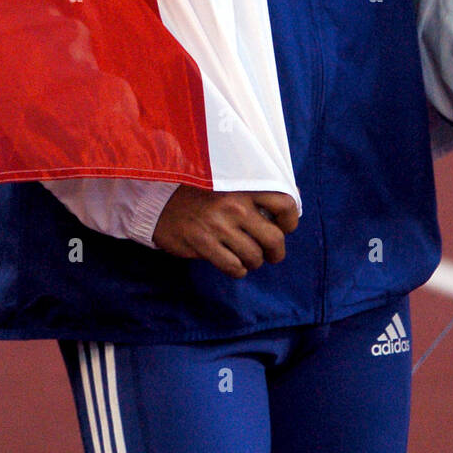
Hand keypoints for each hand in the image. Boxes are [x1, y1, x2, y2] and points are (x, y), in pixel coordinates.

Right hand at [152, 187, 298, 276]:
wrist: (159, 202)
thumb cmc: (199, 194)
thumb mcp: (228, 183)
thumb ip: (256, 191)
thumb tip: (292, 201)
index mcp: (244, 185)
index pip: (285, 203)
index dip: (290, 221)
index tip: (284, 227)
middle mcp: (234, 204)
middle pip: (274, 238)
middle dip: (276, 252)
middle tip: (270, 253)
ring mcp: (219, 225)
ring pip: (255, 257)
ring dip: (253, 261)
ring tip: (245, 256)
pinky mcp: (203, 243)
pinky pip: (234, 267)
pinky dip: (238, 270)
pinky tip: (231, 262)